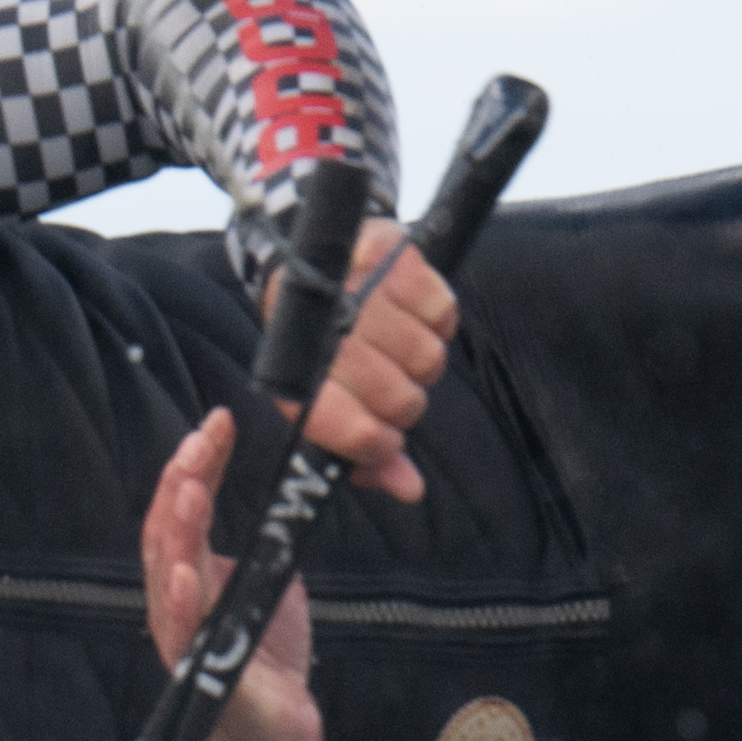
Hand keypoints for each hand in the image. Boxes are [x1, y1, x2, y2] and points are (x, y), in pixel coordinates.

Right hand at [144, 407, 325, 740]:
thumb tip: (281, 494)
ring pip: (168, 578)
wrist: (280, 731)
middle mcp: (174, 603)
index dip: (195, 464)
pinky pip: (183, 637)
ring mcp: (181, 639)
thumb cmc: (263, 656)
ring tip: (189, 491)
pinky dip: (181, 604)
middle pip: (167, 534)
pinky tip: (184, 574)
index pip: (182, 510)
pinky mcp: (200, 677)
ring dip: (178, 532)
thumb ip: (261, 544)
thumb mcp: (266, 585)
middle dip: (183, 483)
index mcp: (186, 577)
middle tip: (203, 440)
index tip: (218, 422)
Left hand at [303, 216, 456, 504]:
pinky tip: (408, 310)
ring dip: (418, 356)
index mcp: (299, 375)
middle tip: (387, 380)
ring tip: (394, 342)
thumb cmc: (321, 345)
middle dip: (401, 400)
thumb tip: (410, 489)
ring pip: (428, 359)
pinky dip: (434, 316)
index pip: (355, 430)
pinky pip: (442, 310)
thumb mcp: (330, 402)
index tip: (383, 438)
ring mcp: (358, 287)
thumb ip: (367, 454)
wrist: (307, 263)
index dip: (378, 444)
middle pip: (402, 401)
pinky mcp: (388, 251)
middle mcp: (327, 331)